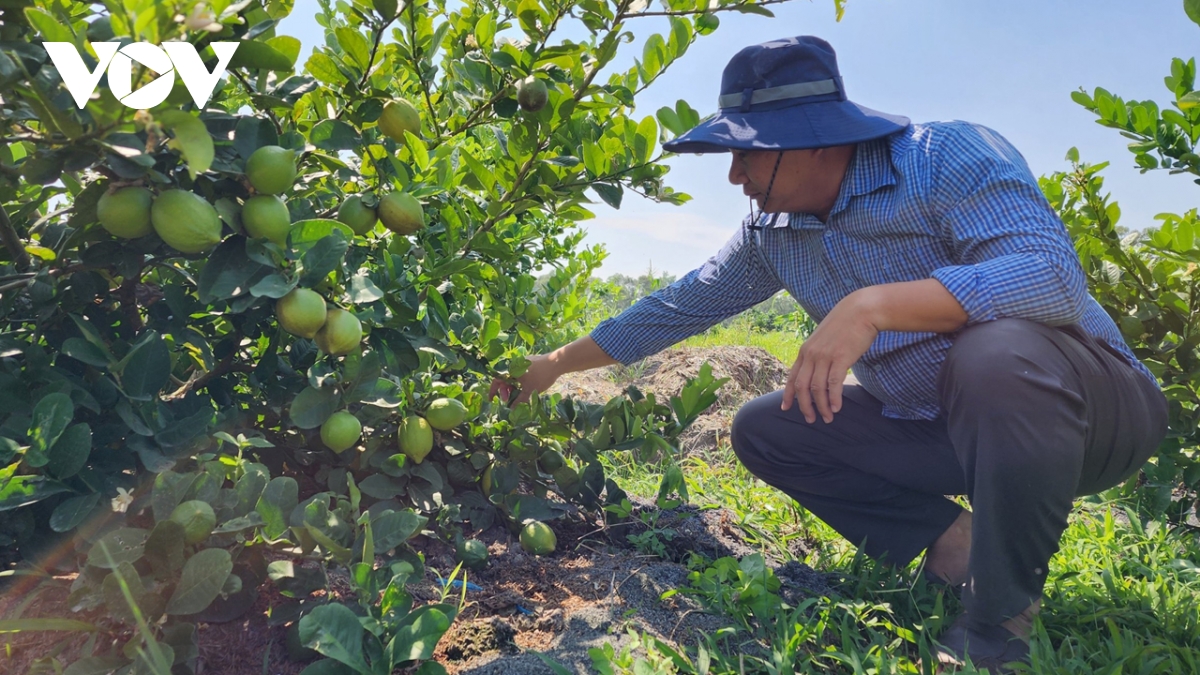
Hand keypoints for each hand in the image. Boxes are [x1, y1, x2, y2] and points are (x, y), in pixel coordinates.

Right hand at [488, 353, 561, 404]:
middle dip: (505, 391)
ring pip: (512, 377)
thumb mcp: (529, 391)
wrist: (556, 362)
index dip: (493, 391)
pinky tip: (524, 388)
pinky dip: (518, 382)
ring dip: (512, 387)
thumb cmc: (540, 377)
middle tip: (509, 400)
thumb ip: (519, 401)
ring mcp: (520, 362)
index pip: (496, 380)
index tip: (491, 399)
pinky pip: (519, 373)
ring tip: (518, 396)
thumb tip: (511, 409)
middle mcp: (513, 364)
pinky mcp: (528, 362)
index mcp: (510, 370)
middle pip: (504, 379)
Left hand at [782, 290, 879, 423]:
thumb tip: (820, 369)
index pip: (792, 377)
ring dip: (822, 407)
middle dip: (804, 406)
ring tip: (828, 417)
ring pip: (817, 389)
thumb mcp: (825, 338)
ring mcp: (825, 356)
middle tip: (810, 419)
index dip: (788, 395)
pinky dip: (834, 399)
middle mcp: (811, 355)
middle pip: (802, 387)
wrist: (862, 310)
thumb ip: (819, 353)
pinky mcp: (840, 358)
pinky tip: (837, 408)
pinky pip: (833, 384)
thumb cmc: (846, 325)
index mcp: (806, 350)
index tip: (785, 408)